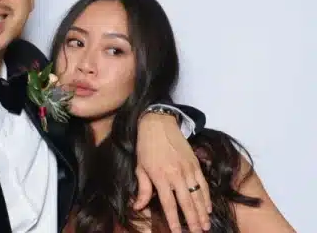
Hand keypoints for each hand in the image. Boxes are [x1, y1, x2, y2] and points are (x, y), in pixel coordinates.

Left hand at [134, 113, 211, 232]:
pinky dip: (207, 197)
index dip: (174, 220)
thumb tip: (138, 207)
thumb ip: (143, 189)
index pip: (169, 204)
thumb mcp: (140, 167)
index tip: (178, 232)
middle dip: (192, 220)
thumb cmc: (146, 147)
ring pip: (198, 195)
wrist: (158, 124)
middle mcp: (176, 175)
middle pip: (187, 202)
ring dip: (202, 212)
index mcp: (160, 177)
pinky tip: (208, 208)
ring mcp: (188, 169)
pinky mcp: (196, 164)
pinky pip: (204, 184)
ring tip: (205, 226)